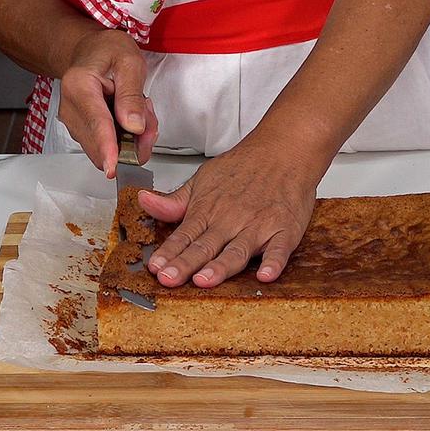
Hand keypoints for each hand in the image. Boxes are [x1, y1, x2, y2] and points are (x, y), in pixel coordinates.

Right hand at [57, 29, 158, 176]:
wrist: (89, 50)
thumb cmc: (107, 51)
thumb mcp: (129, 62)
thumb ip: (132, 95)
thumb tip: (134, 126)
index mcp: (79, 85)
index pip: (97, 123)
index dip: (107, 148)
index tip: (113, 168)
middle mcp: (70, 108)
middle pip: (101, 143)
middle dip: (132, 141)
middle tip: (149, 116)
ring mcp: (73, 122)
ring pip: (105, 148)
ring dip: (130, 138)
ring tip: (137, 108)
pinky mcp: (80, 131)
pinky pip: (105, 146)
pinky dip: (123, 138)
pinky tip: (128, 117)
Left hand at [138, 138, 320, 287]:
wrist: (284, 150)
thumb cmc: (245, 167)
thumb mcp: (203, 179)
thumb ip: (175, 201)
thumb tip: (145, 202)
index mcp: (209, 210)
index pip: (183, 235)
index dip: (168, 253)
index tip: (155, 268)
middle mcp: (231, 220)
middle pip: (205, 246)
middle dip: (185, 264)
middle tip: (170, 279)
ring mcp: (258, 227)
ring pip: (237, 251)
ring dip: (220, 267)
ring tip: (205, 280)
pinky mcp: (285, 231)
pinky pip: (279, 250)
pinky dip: (273, 262)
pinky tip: (265, 275)